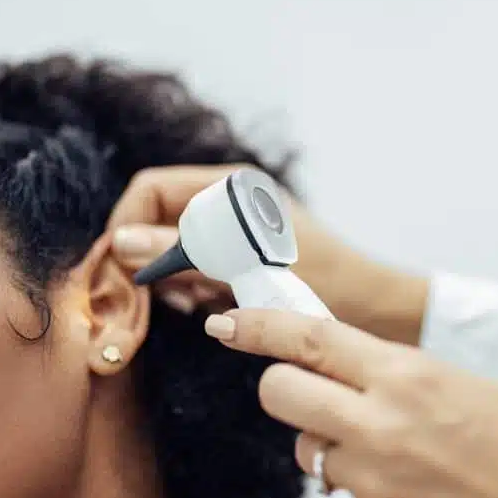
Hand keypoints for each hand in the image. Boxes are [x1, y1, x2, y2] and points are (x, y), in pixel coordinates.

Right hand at [106, 164, 427, 342]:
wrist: (377, 310)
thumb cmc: (327, 281)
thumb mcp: (249, 266)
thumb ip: (185, 251)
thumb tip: (123, 243)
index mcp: (233, 187)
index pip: (151, 188)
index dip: (128, 224)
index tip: (119, 268)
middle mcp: (230, 203)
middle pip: (158, 220)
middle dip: (153, 259)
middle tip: (169, 297)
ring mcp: (236, 231)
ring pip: (175, 250)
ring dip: (176, 280)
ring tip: (200, 305)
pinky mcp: (244, 260)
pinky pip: (199, 271)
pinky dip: (197, 291)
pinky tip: (214, 310)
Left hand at [204, 308, 497, 497]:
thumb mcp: (459, 384)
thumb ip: (393, 379)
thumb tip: (344, 380)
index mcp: (405, 374)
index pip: (308, 338)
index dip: (259, 327)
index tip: (229, 324)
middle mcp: (379, 422)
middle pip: (280, 394)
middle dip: (285, 392)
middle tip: (311, 399)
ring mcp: (373, 480)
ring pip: (311, 452)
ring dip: (336, 450)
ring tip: (398, 457)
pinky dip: (372, 492)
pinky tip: (420, 493)